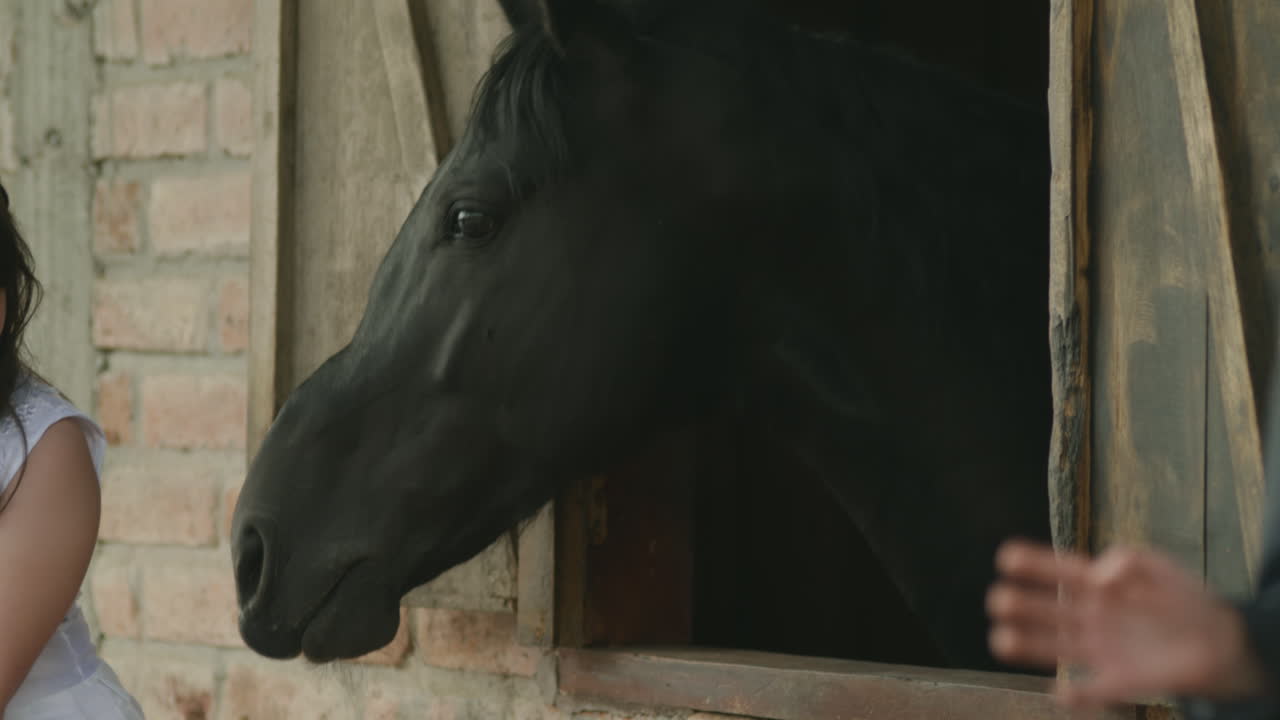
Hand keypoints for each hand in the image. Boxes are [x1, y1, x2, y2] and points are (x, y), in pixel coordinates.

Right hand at [986, 540, 1267, 708]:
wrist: (1220, 643)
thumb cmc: (1185, 598)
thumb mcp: (1161, 567)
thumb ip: (1130, 561)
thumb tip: (1099, 573)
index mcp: (1097, 586)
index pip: (1059, 572)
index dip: (1033, 564)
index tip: (1006, 557)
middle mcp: (1091, 618)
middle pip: (1047, 611)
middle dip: (1020, 605)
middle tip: (998, 600)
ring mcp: (1101, 650)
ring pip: (1056, 648)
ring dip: (1028, 646)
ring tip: (1000, 640)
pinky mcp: (1119, 681)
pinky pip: (1092, 690)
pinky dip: (1076, 696)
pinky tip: (1061, 694)